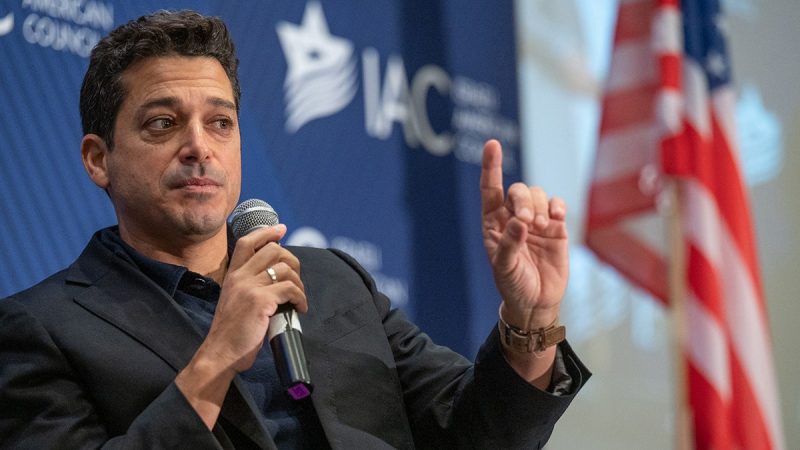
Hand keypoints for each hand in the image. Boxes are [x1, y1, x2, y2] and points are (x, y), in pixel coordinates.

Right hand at [202, 224, 306, 372]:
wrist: (220, 354)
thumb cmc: (230, 333)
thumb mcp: (234, 300)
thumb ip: (248, 286)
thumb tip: (274, 278)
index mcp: (232, 275)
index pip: (246, 242)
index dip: (266, 232)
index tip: (280, 229)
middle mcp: (239, 277)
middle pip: (273, 250)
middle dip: (292, 261)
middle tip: (296, 278)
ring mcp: (250, 287)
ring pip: (285, 269)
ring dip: (299, 283)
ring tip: (299, 298)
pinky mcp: (261, 301)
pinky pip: (290, 289)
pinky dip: (300, 298)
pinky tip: (300, 308)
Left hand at [480, 140, 568, 329]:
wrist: (536, 302)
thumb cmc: (513, 284)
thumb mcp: (505, 268)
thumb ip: (509, 245)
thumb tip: (518, 223)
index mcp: (493, 223)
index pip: (490, 189)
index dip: (492, 166)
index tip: (492, 144)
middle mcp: (513, 217)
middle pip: (517, 191)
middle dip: (523, 201)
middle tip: (528, 222)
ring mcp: (536, 220)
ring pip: (538, 194)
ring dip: (541, 206)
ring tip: (542, 228)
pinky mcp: (556, 227)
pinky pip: (557, 205)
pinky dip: (558, 207)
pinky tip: (558, 219)